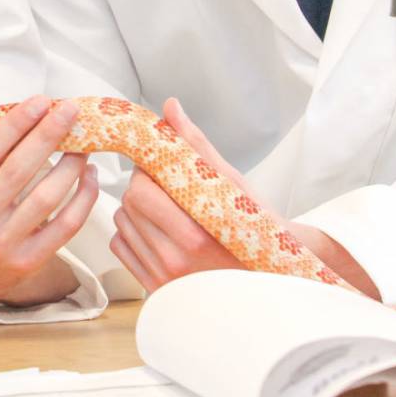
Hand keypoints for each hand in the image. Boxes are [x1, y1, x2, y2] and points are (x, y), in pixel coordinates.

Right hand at [0, 96, 99, 305]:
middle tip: (70, 111)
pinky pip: (67, 223)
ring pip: (47, 196)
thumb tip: (33, 116)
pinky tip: (90, 176)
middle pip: (18, 169)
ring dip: (71, 164)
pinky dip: (84, 196)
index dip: (16, 123)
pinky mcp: (31, 260)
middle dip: (48, 134)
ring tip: (84, 144)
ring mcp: (3, 243)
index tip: (41, 102)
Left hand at [111, 98, 378, 298]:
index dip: (148, 170)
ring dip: (137, 209)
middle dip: (142, 187)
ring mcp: (164, 279)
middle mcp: (176, 260)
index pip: (142, 189)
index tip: (163, 166)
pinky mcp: (155, 288)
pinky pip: (122, 248)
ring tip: (168, 208)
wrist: (273, 277)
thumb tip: (170, 107)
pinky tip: (160, 230)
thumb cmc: (258, 227)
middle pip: (129, 204)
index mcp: (196, 235)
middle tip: (166, 184)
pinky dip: (134, 233)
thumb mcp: (233, 185)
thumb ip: (196, 146)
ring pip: (123, 224)